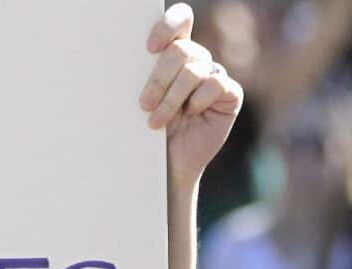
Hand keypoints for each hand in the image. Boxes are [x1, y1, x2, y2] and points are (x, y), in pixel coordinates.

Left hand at [140, 4, 243, 186]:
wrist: (166, 164)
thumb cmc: (147, 132)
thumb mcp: (140, 102)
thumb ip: (140, 77)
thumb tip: (121, 58)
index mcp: (172, 53)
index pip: (179, 21)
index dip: (168, 26)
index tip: (149, 49)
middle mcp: (196, 60)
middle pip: (181, 50)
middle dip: (159, 79)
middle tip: (144, 105)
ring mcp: (214, 75)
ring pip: (194, 70)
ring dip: (171, 98)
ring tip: (156, 121)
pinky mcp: (230, 93)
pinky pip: (216, 84)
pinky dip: (198, 101)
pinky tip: (190, 115)